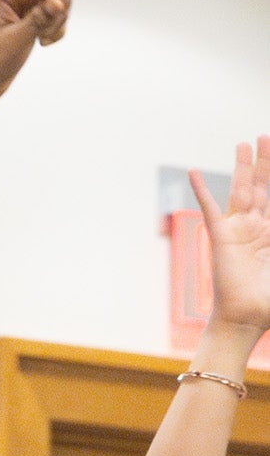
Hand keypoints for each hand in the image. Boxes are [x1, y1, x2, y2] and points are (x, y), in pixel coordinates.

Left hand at [0, 0, 74, 108]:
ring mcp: (24, 6)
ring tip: (45, 38)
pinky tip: (47, 42)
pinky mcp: (31, 19)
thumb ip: (39, 18)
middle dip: (62, 0)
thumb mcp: (15, 39)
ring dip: (60, 17)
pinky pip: (57, 12)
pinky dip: (58, 26)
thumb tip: (59, 2)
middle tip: (53, 24)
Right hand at [196, 137, 269, 332]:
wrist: (248, 318)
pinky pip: (209, 208)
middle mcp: (254, 227)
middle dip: (265, 162)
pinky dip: (200, 189)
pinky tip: (192, 171)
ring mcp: (236, 230)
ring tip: (244, 143)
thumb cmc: (268, 299)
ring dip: (243, 166)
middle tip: (264, 137)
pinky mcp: (220, 237)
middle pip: (261, 186)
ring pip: (242, 190)